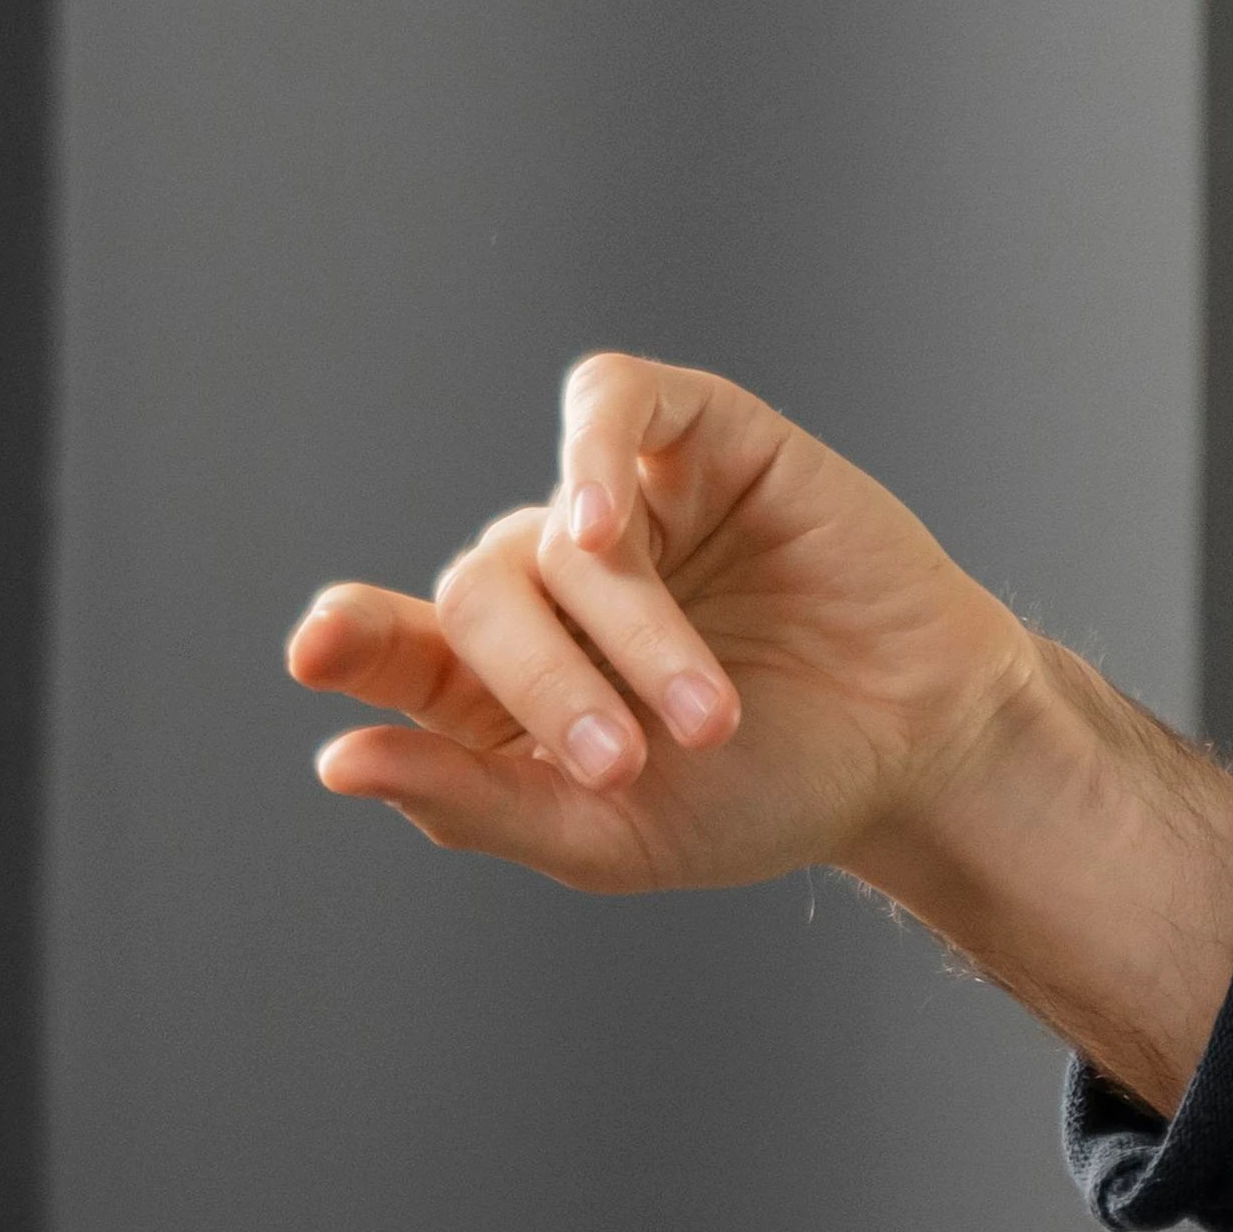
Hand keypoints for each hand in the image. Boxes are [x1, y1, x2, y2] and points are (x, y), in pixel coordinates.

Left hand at [283, 352, 1232, 1107]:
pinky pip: (614, 400)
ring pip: (555, 535)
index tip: (315, 650)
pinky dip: (592, 452)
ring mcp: (621, 505)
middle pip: (477, 600)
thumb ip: (469, 799)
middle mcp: (547, 585)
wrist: (916, 755)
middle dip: (545, 687)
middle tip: (627, 763)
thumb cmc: (761, 797)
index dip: (348, 638)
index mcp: (497, 681)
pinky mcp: (704, 439)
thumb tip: (337, 761)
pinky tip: (604, 527)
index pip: (388, 643)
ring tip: (704, 717)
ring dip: (623, 634)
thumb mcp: (604, 831)